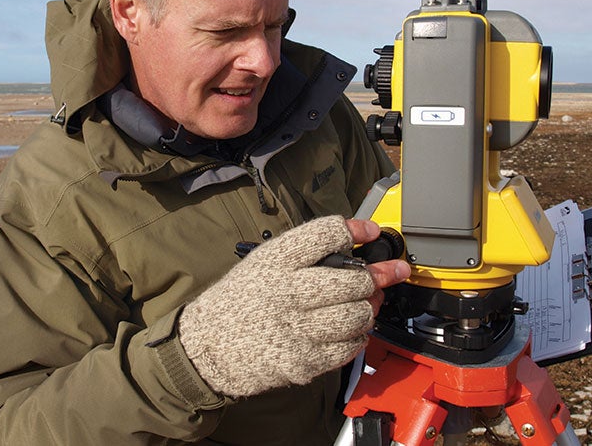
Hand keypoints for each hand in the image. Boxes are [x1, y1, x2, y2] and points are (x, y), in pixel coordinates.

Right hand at [177, 216, 407, 397]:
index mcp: (274, 261)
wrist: (208, 346)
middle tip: (383, 275)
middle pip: (353, 280)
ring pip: (357, 315)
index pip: (324, 235)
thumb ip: (303, 253)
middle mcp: (286, 292)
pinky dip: (357, 337)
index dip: (355, 230)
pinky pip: (348, 347)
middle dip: (376, 276)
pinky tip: (349, 330)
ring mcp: (296, 329)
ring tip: (364, 304)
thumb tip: (352, 246)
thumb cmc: (240, 300)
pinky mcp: (303, 361)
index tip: (371, 231)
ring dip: (368, 308)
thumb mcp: (262, 262)